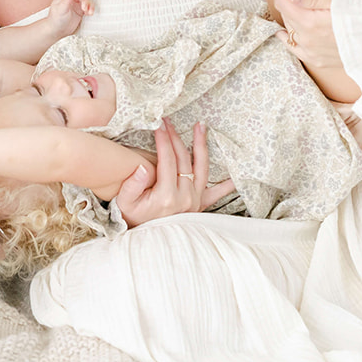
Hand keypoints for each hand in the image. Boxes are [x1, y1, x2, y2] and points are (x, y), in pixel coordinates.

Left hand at [44, 0, 92, 36]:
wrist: (57, 31)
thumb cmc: (55, 20)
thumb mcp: (60, 10)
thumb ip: (65, 1)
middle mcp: (70, 0)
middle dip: (84, 0)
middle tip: (84, 7)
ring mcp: (75, 6)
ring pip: (85, 1)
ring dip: (89, 5)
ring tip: (88, 11)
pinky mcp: (79, 12)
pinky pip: (87, 8)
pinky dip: (90, 10)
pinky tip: (89, 13)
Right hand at [115, 119, 234, 227]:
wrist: (146, 239)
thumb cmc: (133, 217)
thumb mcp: (125, 202)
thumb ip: (132, 185)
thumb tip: (143, 167)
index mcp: (167, 195)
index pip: (167, 160)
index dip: (163, 140)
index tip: (159, 125)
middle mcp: (185, 197)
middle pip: (183, 159)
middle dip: (175, 137)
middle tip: (168, 122)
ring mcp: (195, 201)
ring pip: (202, 168)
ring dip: (201, 146)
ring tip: (201, 127)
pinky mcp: (200, 206)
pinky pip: (217, 194)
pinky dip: (227, 185)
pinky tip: (237, 175)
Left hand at [261, 0, 341, 73]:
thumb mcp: (342, 0)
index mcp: (311, 22)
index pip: (284, 2)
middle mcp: (308, 39)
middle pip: (286, 15)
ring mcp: (312, 52)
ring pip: (290, 30)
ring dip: (286, 15)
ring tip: (284, 1)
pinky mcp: (319, 60)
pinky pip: (295, 50)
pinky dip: (287, 40)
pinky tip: (283, 34)